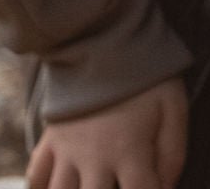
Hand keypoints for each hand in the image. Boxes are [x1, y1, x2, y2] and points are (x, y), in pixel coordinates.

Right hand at [26, 74, 187, 188]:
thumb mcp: (173, 108)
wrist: (105, 36)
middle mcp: (95, 157)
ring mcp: (68, 150)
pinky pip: (36, 176)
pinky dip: (42, 188)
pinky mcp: (51, 139)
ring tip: (89, 186)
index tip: (153, 186)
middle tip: (116, 183)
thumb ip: (173, 154)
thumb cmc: (146, 76)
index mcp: (129, 150)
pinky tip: (59, 188)